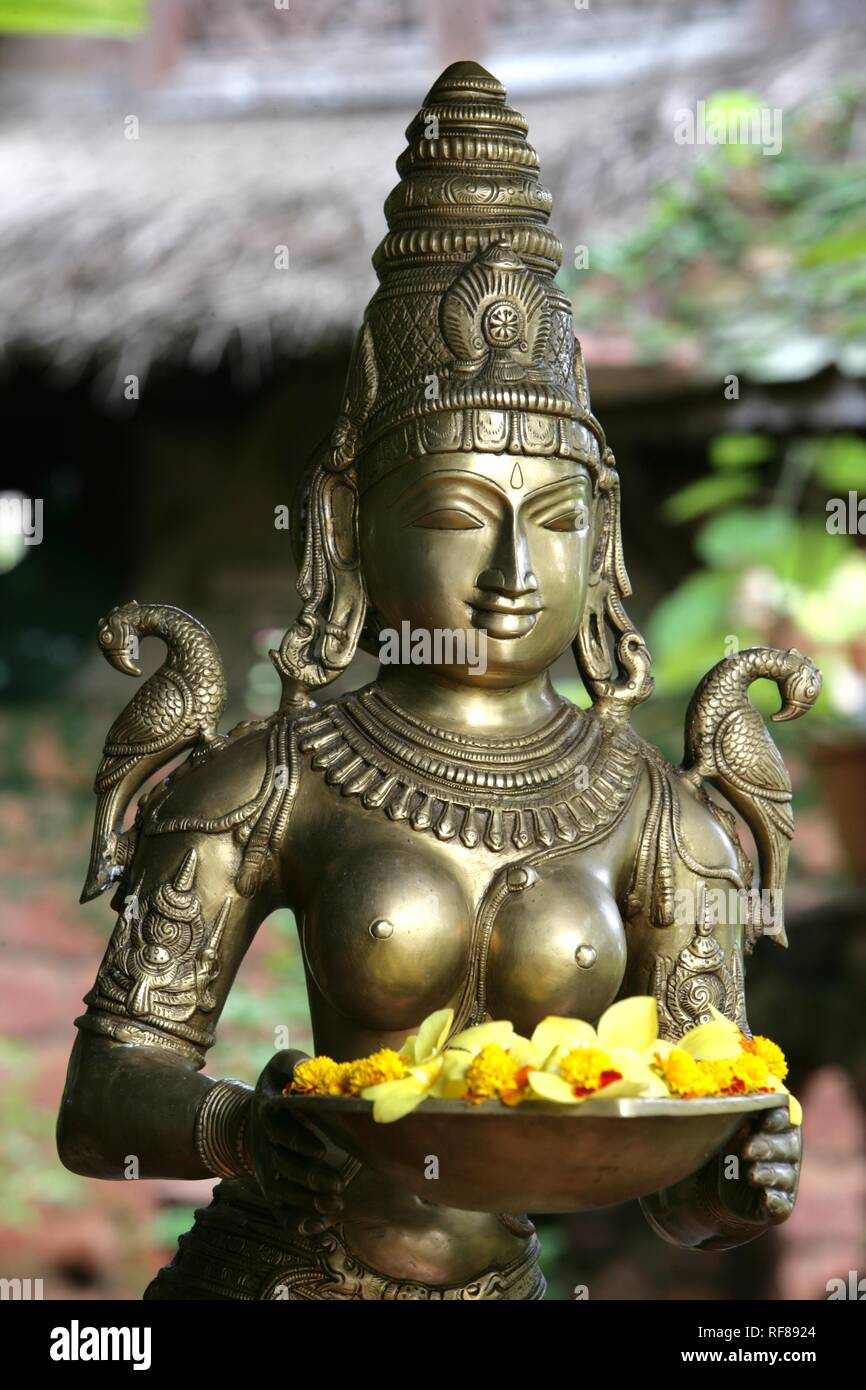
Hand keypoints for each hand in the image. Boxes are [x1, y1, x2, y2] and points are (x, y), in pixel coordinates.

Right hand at [247, 1049, 345, 1235]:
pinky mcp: (275, 1192)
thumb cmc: (280, 1089)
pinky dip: (299, 1224)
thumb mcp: (281, 1067)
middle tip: (339, 1185)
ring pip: (284, 1194)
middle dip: (310, 1178)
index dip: (298, 1142)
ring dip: (310, 1203)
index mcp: (269, 1116)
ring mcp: (269, 1172)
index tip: (321, 1150)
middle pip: (285, 1167)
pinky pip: (282, 1214)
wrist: (256, 1118)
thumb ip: (292, 1063)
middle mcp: (266, 1147)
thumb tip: (306, 1066)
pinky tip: (323, 1225)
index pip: (279, 1131)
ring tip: (338, 1204)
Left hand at [720, 1105, 800, 1225]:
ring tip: (752, 1175)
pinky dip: (774, 1201)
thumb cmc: (733, 1147)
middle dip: (767, 1148)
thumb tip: (744, 1121)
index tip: (764, 1121)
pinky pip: (782, 1204)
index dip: (778, 1120)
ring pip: (785, 1176)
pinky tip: (766, 1198)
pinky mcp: (782, 1205)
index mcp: (780, 1127)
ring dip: (768, 1175)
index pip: (787, 1118)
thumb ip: (738, 1125)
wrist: (730, 1185)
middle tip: (747, 1151)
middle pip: (787, 1147)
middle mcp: (790, 1152)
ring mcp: (788, 1180)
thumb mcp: (731, 1133)